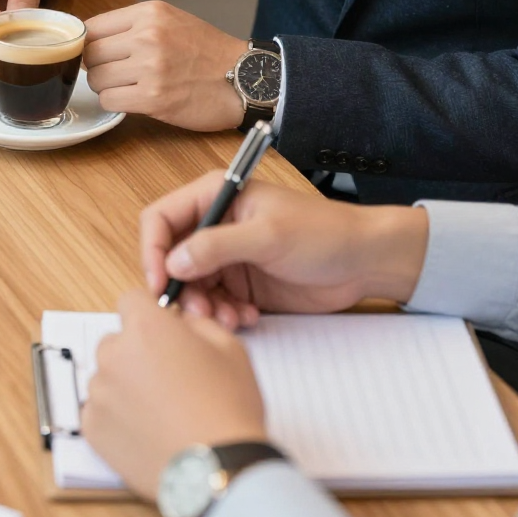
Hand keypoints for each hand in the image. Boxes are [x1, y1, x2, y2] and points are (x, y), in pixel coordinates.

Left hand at [82, 3, 247, 130]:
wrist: (244, 78)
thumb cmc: (208, 53)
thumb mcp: (172, 21)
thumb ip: (134, 26)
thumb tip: (91, 39)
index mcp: (149, 13)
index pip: (93, 27)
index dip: (89, 44)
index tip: (98, 55)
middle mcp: (147, 36)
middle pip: (90, 54)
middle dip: (97, 67)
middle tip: (116, 74)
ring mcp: (149, 67)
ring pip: (96, 79)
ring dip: (107, 87)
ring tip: (130, 87)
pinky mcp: (153, 98)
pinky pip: (109, 101)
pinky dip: (116, 104)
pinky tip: (135, 100)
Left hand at [83, 287, 265, 500]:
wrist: (217, 468)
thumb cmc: (227, 408)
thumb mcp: (229, 348)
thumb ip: (197, 324)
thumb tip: (181, 324)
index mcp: (145, 328)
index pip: (131, 301)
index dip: (148, 314)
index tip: (160, 331)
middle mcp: (114, 355)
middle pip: (116, 342)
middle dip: (137, 353)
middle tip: (167, 378)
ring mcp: (99, 393)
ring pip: (107, 378)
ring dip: (126, 386)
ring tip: (161, 412)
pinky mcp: (92, 428)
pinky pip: (99, 412)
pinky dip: (117, 418)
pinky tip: (147, 430)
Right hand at [142, 175, 429, 327]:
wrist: (365, 261)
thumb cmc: (324, 233)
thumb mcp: (268, 236)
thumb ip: (217, 246)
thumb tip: (173, 263)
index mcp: (216, 197)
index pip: (161, 219)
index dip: (153, 250)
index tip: (160, 281)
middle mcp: (215, 225)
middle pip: (171, 258)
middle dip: (181, 288)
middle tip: (200, 312)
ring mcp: (227, 257)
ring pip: (192, 286)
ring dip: (204, 307)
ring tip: (230, 319)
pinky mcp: (241, 284)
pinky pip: (215, 304)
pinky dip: (224, 315)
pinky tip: (247, 317)